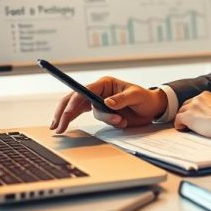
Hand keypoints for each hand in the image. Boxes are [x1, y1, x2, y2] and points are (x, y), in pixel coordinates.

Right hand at [50, 76, 166, 133]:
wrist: (152, 108)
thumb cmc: (145, 98)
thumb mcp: (136, 96)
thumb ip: (121, 99)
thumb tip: (106, 103)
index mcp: (105, 83)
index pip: (84, 91)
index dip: (72, 102)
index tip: (66, 113)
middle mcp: (98, 91)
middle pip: (74, 99)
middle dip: (64, 113)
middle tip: (57, 127)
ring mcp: (98, 101)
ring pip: (86, 112)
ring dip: (105, 119)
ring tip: (121, 120)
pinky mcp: (102, 111)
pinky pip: (92, 117)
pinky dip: (99, 122)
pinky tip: (101, 124)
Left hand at [173, 91, 210, 138]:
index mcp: (206, 95)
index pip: (195, 101)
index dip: (194, 109)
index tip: (196, 115)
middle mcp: (197, 99)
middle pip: (186, 105)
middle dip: (187, 113)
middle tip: (189, 122)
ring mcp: (192, 107)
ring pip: (181, 112)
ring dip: (183, 119)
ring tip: (186, 127)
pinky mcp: (188, 117)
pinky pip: (178, 120)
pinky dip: (179, 125)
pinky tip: (182, 129)